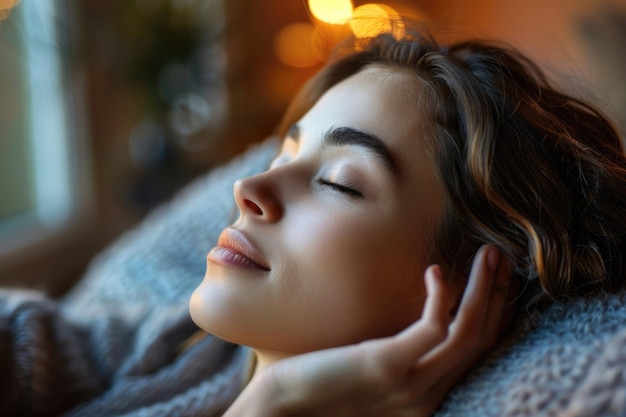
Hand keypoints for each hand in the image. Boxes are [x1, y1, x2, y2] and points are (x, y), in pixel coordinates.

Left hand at [224, 245, 513, 416]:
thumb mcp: (369, 372)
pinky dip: (441, 296)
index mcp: (426, 397)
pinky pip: (433, 327)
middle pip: (482, 341)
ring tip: (488, 253)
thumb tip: (413, 320)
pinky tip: (436, 271)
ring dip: (483, 290)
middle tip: (503, 257)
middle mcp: (428, 396)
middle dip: (498, 295)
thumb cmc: (317, 387)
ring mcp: (411, 385)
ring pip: (468, 333)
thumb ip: (397, 355)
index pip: (476, 353)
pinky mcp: (388, 366)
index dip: (493, 313)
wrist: (278, 412)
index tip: (496, 280)